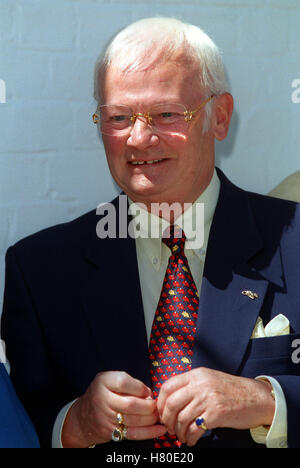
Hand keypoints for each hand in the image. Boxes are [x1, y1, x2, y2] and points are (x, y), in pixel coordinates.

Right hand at [62, 371, 165, 446]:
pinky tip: (160, 430)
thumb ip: (128, 382)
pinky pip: (133, 434)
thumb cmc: (102, 394)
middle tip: (155, 405)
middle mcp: (103, 399)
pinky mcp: (111, 432)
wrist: (82, 418)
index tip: (147, 391)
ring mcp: (106, 418)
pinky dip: (149, 433)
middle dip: (149, 405)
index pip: (124, 382)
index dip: (140, 387)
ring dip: (151, 418)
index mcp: (104, 382)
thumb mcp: (109, 379)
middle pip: (131, 404)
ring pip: (134, 420)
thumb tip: (149, 393)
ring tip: (157, 415)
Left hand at [157, 367, 274, 446]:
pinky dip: (190, 438)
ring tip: (182, 436)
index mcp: (196, 375)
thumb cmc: (232, 390)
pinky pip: (195, 429)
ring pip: (181, 418)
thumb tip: (170, 399)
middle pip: (171, 403)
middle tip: (170, 428)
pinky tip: (192, 440)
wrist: (257, 397)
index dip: (160, 402)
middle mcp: (200, 384)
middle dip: (167, 419)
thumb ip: (191, 386)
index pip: (168, 386)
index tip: (162, 412)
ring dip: (178, 432)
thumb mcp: (209, 380)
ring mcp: (208, 398)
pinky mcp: (217, 413)